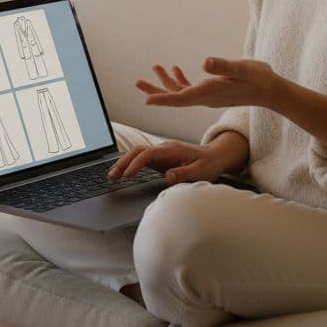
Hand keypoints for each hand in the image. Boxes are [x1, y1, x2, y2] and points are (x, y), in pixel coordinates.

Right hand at [107, 140, 230, 184]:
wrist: (215, 156)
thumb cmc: (209, 163)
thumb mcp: (200, 171)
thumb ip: (184, 173)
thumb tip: (168, 176)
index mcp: (172, 149)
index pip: (148, 154)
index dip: (136, 164)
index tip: (127, 175)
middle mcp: (164, 149)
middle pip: (138, 151)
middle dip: (123, 162)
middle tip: (111, 176)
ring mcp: (161, 154)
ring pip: (137, 154)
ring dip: (123, 163)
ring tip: (111, 176)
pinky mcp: (160, 160)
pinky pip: (141, 160)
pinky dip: (129, 165)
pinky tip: (122, 173)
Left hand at [134, 58, 282, 108]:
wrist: (271, 91)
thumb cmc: (258, 78)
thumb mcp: (241, 68)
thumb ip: (222, 66)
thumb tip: (205, 63)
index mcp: (208, 93)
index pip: (180, 98)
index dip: (162, 99)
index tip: (145, 100)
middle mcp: (205, 97)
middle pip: (174, 97)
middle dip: (156, 90)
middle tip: (137, 82)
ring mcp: (208, 96)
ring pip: (181, 93)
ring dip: (166, 82)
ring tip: (154, 68)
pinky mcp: (212, 92)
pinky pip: (191, 89)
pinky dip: (181, 80)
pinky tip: (176, 69)